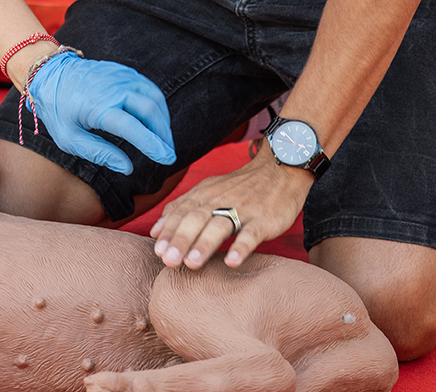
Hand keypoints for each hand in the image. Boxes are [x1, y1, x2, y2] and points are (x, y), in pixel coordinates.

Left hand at [25, 51, 175, 174]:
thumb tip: (127, 168)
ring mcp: (120, 76)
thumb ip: (99, 154)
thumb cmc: (57, 109)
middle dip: (163, 134)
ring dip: (163, 120)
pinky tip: (155, 120)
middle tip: (168, 154)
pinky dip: (156, 105)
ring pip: (154, 96)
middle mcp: (112, 88)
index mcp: (97, 107)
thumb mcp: (68, 139)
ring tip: (163, 140)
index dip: (152, 144)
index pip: (132, 127)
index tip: (166, 159)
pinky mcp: (123, 71)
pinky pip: (148, 87)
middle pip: (150, 109)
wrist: (49, 72)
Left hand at [149, 146, 310, 269]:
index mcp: (204, 195)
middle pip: (196, 219)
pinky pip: (251, 233)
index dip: (169, 231)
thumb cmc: (240, 188)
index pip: (182, 213)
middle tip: (168, 261)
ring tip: (192, 264)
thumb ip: (182, 209)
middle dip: (181, 240)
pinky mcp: (264, 219)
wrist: (280, 171)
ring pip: (220, 226)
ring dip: (205, 244)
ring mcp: (243, 209)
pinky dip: (241, 247)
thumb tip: (155, 230)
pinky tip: (232, 261)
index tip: (157, 251)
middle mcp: (220, 200)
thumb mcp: (209, 192)